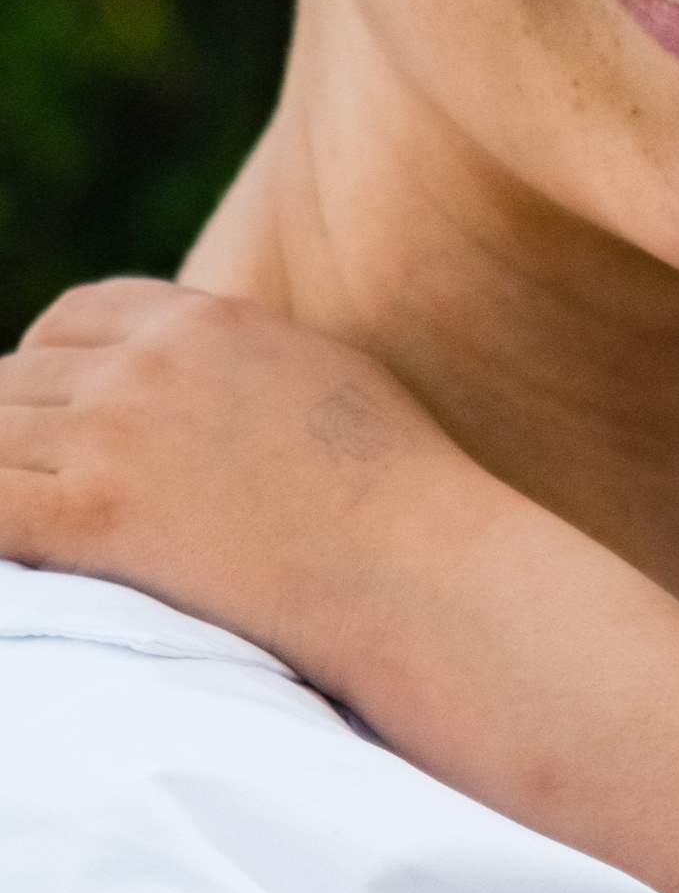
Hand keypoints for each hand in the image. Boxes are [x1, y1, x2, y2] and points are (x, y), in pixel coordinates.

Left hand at [0, 277, 465, 679]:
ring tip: (33, 534)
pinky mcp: (99, 514)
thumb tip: (216, 392)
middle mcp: (150, 364)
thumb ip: (249, 368)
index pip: (74, 320)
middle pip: (15, 383)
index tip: (53, 424)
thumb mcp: (328, 382)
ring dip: (3, 485)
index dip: (44, 369)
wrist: (423, 572)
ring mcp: (118, 434)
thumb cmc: (402, 501)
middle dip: (14, 440)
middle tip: (43, 495)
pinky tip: (16, 561)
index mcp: (208, 322)